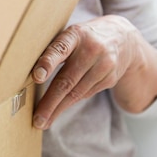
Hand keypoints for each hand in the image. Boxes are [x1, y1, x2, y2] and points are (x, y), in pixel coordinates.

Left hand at [31, 15, 153, 129]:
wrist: (123, 38)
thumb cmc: (85, 38)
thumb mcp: (71, 35)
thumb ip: (55, 50)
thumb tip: (32, 75)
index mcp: (76, 34)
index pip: (60, 49)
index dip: (48, 63)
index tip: (37, 77)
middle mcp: (92, 49)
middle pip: (68, 80)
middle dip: (50, 102)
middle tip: (37, 119)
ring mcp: (104, 65)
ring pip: (76, 92)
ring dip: (58, 109)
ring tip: (43, 121)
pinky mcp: (110, 78)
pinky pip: (85, 94)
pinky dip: (70, 102)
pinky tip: (59, 110)